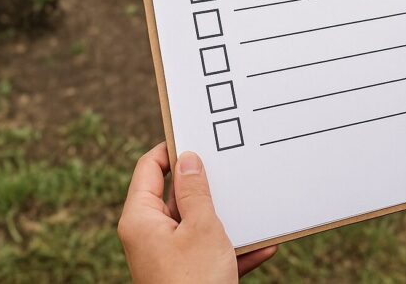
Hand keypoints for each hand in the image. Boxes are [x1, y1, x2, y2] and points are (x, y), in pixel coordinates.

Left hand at [118, 143, 276, 282]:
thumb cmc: (194, 283)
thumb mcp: (201, 228)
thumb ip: (196, 191)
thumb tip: (189, 160)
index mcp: (140, 219)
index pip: (149, 168)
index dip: (172, 148)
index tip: (198, 136)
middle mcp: (148, 236)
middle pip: (176, 196)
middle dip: (207, 186)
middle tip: (231, 167)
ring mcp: (167, 257)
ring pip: (198, 226)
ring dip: (227, 219)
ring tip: (252, 205)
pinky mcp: (187, 276)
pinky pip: (211, 253)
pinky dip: (235, 250)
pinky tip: (264, 246)